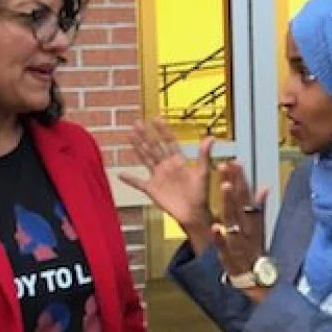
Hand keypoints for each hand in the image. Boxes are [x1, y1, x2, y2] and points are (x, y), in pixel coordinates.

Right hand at [120, 119, 215, 250]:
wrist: (194, 214)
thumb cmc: (200, 194)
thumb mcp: (203, 173)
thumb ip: (204, 156)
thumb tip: (211, 137)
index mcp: (178, 161)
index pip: (169, 141)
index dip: (162, 130)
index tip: (156, 118)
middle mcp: (166, 166)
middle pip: (154, 147)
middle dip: (145, 134)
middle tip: (137, 122)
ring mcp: (158, 176)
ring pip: (145, 158)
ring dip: (137, 147)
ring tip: (129, 135)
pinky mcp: (152, 189)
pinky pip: (138, 183)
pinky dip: (129, 179)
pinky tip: (120, 174)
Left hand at [211, 161, 268, 300]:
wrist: (255, 277)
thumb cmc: (253, 250)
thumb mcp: (259, 228)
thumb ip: (259, 207)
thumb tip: (264, 187)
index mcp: (250, 220)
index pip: (245, 196)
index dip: (240, 179)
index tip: (235, 162)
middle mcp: (244, 227)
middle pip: (238, 202)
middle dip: (232, 183)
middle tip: (226, 166)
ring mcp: (237, 240)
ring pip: (232, 219)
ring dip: (228, 203)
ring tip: (223, 186)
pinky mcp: (229, 255)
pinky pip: (224, 244)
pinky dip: (221, 237)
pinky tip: (216, 227)